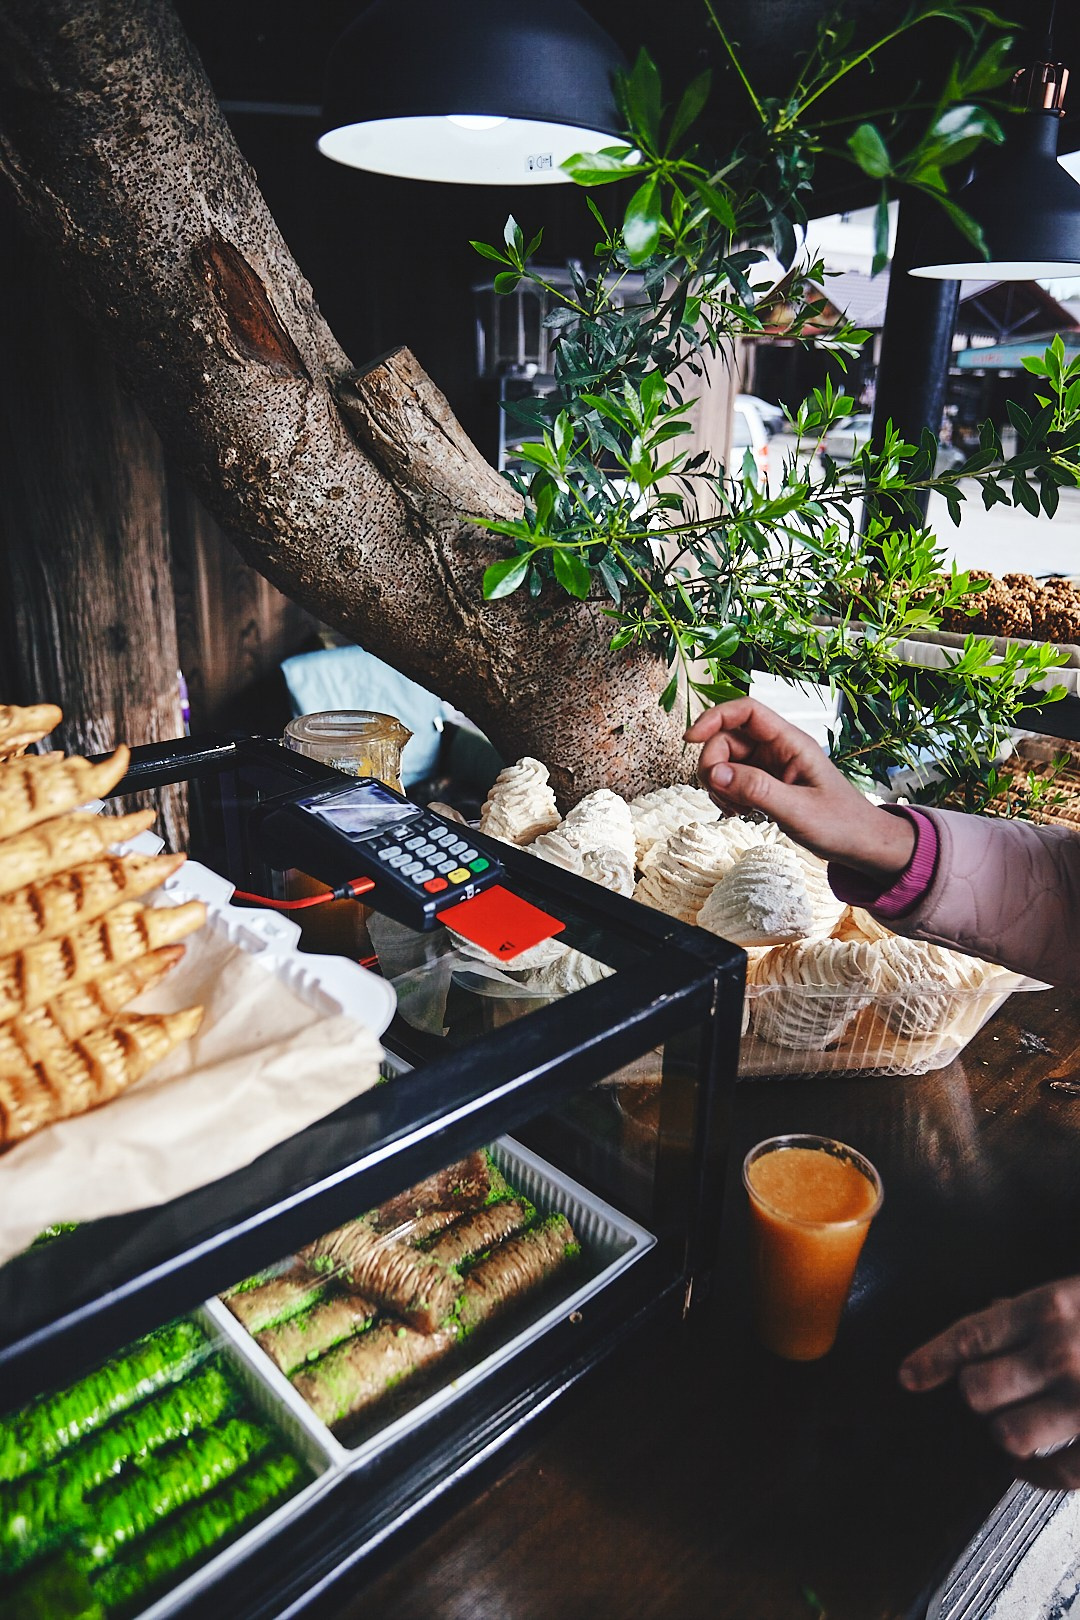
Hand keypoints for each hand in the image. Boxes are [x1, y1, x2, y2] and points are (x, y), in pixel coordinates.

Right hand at [684, 698, 914, 880]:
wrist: (862, 845)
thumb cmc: (841, 824)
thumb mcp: (798, 810)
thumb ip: (756, 789)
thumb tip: (714, 773)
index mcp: (791, 742)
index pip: (746, 711)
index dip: (714, 718)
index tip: (690, 740)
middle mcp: (778, 748)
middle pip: (728, 738)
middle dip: (713, 764)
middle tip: (721, 796)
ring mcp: (771, 766)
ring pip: (726, 760)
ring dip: (718, 783)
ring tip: (737, 810)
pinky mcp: (767, 784)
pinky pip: (733, 779)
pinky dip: (727, 795)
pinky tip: (741, 813)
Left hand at [899, 1278, 1079, 1489]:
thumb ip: (1033, 1310)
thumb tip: (987, 1317)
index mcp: (1050, 1309)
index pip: (972, 1335)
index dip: (933, 1358)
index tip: (908, 1377)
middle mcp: (1062, 1355)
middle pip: (978, 1391)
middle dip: (979, 1395)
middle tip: (994, 1394)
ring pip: (1009, 1438)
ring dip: (1011, 1434)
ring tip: (1027, 1424)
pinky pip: (1055, 1475)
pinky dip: (1043, 1473)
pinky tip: (1047, 1460)